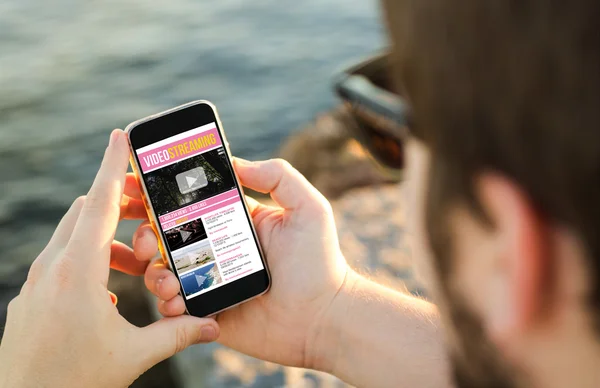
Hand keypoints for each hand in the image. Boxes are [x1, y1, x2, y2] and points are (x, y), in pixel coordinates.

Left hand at [0, 130, 218, 387]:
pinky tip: (108, 291)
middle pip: (87, 212)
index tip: (122, 135)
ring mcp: (36, 282)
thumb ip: (177, 334)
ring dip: (107, 238)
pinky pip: (61, 260)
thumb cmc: (73, 380)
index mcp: (78, 272)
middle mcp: (52, 268)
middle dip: (120, 204)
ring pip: (73, 236)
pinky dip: (88, 258)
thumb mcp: (133, 355)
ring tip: (137, 263)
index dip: (113, 165)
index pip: (99, 203)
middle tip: (150, 213)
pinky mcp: (30, 296)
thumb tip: (213, 325)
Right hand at [144, 158, 348, 367]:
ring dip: (153, 270)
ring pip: (162, 270)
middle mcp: (216, 249)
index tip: (134, 183)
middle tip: (143, 236)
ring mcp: (209, 281)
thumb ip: (277, 176)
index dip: (160, 193)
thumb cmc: (320, 262)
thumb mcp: (307, 208)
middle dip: (143, 231)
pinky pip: (173, 307)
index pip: (189, 202)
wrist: (324, 318)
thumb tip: (236, 161)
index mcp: (233, 222)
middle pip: (166, 235)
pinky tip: (177, 300)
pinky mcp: (207, 312)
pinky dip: (166, 303)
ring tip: (167, 276)